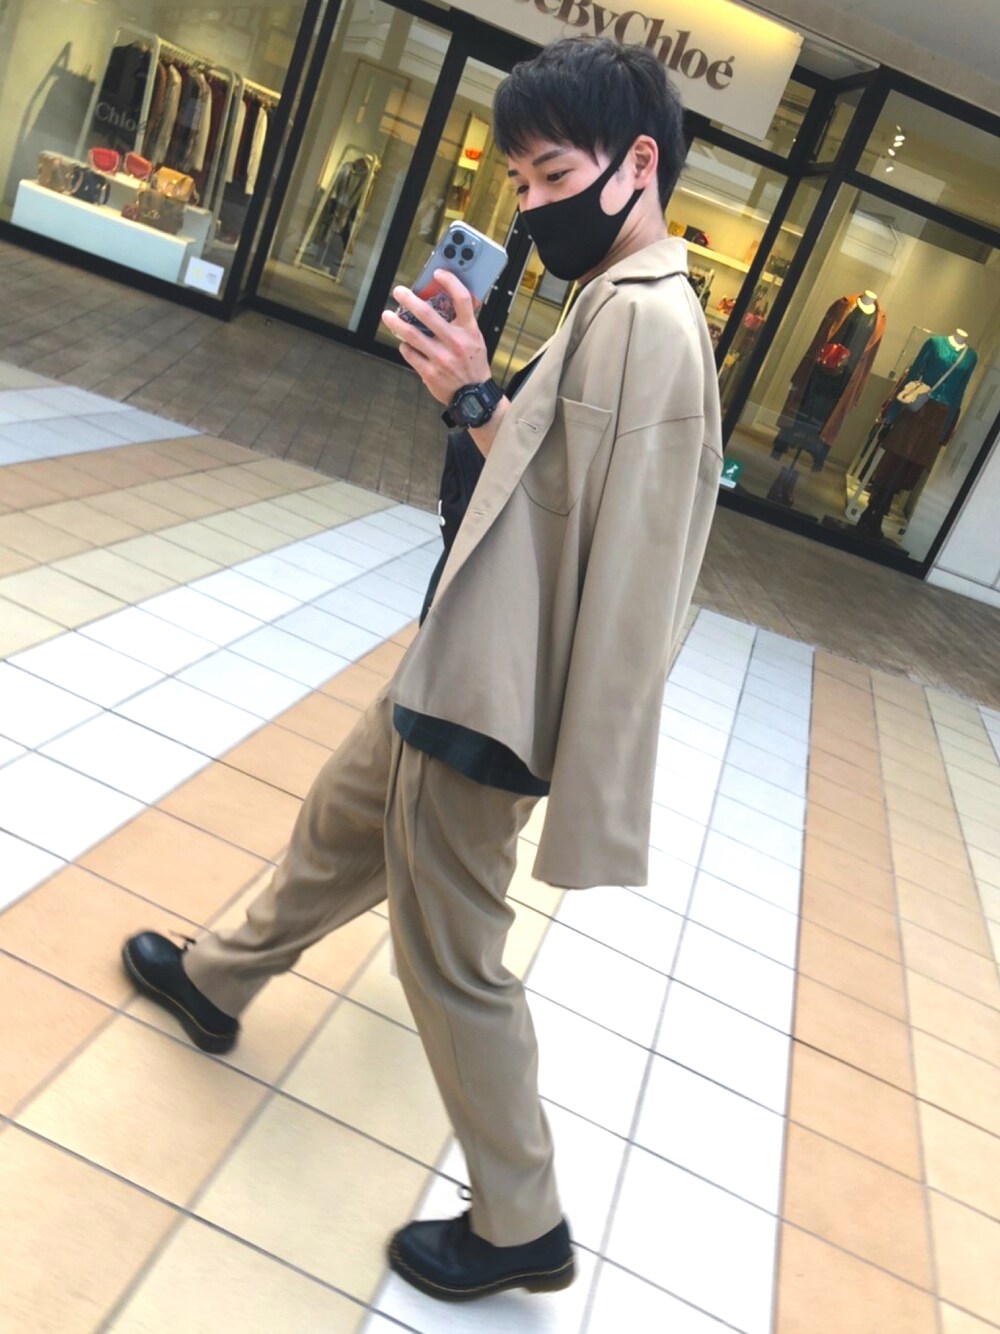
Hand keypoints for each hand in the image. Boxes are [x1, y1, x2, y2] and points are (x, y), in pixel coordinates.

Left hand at [381, 269, 491, 404]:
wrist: (473, 397)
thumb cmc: (473, 365)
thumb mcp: (476, 340)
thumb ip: (463, 322)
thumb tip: (445, 300)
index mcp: (469, 331)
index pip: (462, 299)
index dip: (450, 281)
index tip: (438, 272)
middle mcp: (455, 342)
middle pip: (428, 313)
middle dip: (409, 300)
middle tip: (399, 292)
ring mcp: (441, 358)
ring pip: (411, 334)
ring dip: (396, 323)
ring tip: (387, 315)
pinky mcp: (429, 372)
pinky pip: (409, 353)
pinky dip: (405, 346)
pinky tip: (405, 344)